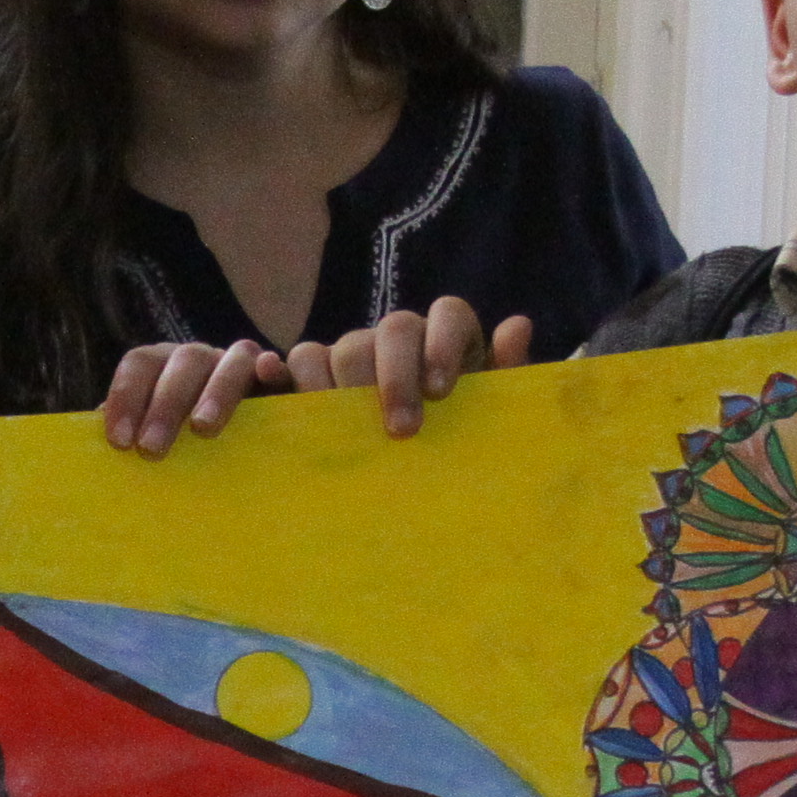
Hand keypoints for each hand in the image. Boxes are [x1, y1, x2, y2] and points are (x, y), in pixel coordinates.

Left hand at [100, 340, 288, 456]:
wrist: (242, 453)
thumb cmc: (181, 449)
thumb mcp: (154, 439)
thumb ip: (131, 434)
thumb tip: (98, 450)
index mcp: (164, 365)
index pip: (140, 363)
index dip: (126, 396)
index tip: (119, 442)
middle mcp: (200, 358)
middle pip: (182, 363)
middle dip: (164, 405)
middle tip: (151, 450)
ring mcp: (239, 364)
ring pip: (230, 361)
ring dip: (215, 392)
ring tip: (202, 428)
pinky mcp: (275, 379)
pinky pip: (277, 367)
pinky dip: (272, 365)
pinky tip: (268, 369)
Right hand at [289, 300, 531, 435]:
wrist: (422, 482)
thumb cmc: (461, 444)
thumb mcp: (490, 419)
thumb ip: (508, 376)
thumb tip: (517, 325)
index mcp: (448, 339)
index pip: (448, 314)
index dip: (443, 343)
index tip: (441, 390)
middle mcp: (401, 339)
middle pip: (393, 329)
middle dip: (395, 377)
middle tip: (402, 429)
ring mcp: (356, 354)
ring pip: (345, 343)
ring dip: (345, 380)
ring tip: (345, 422)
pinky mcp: (316, 378)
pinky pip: (298, 360)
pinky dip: (286, 371)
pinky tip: (279, 384)